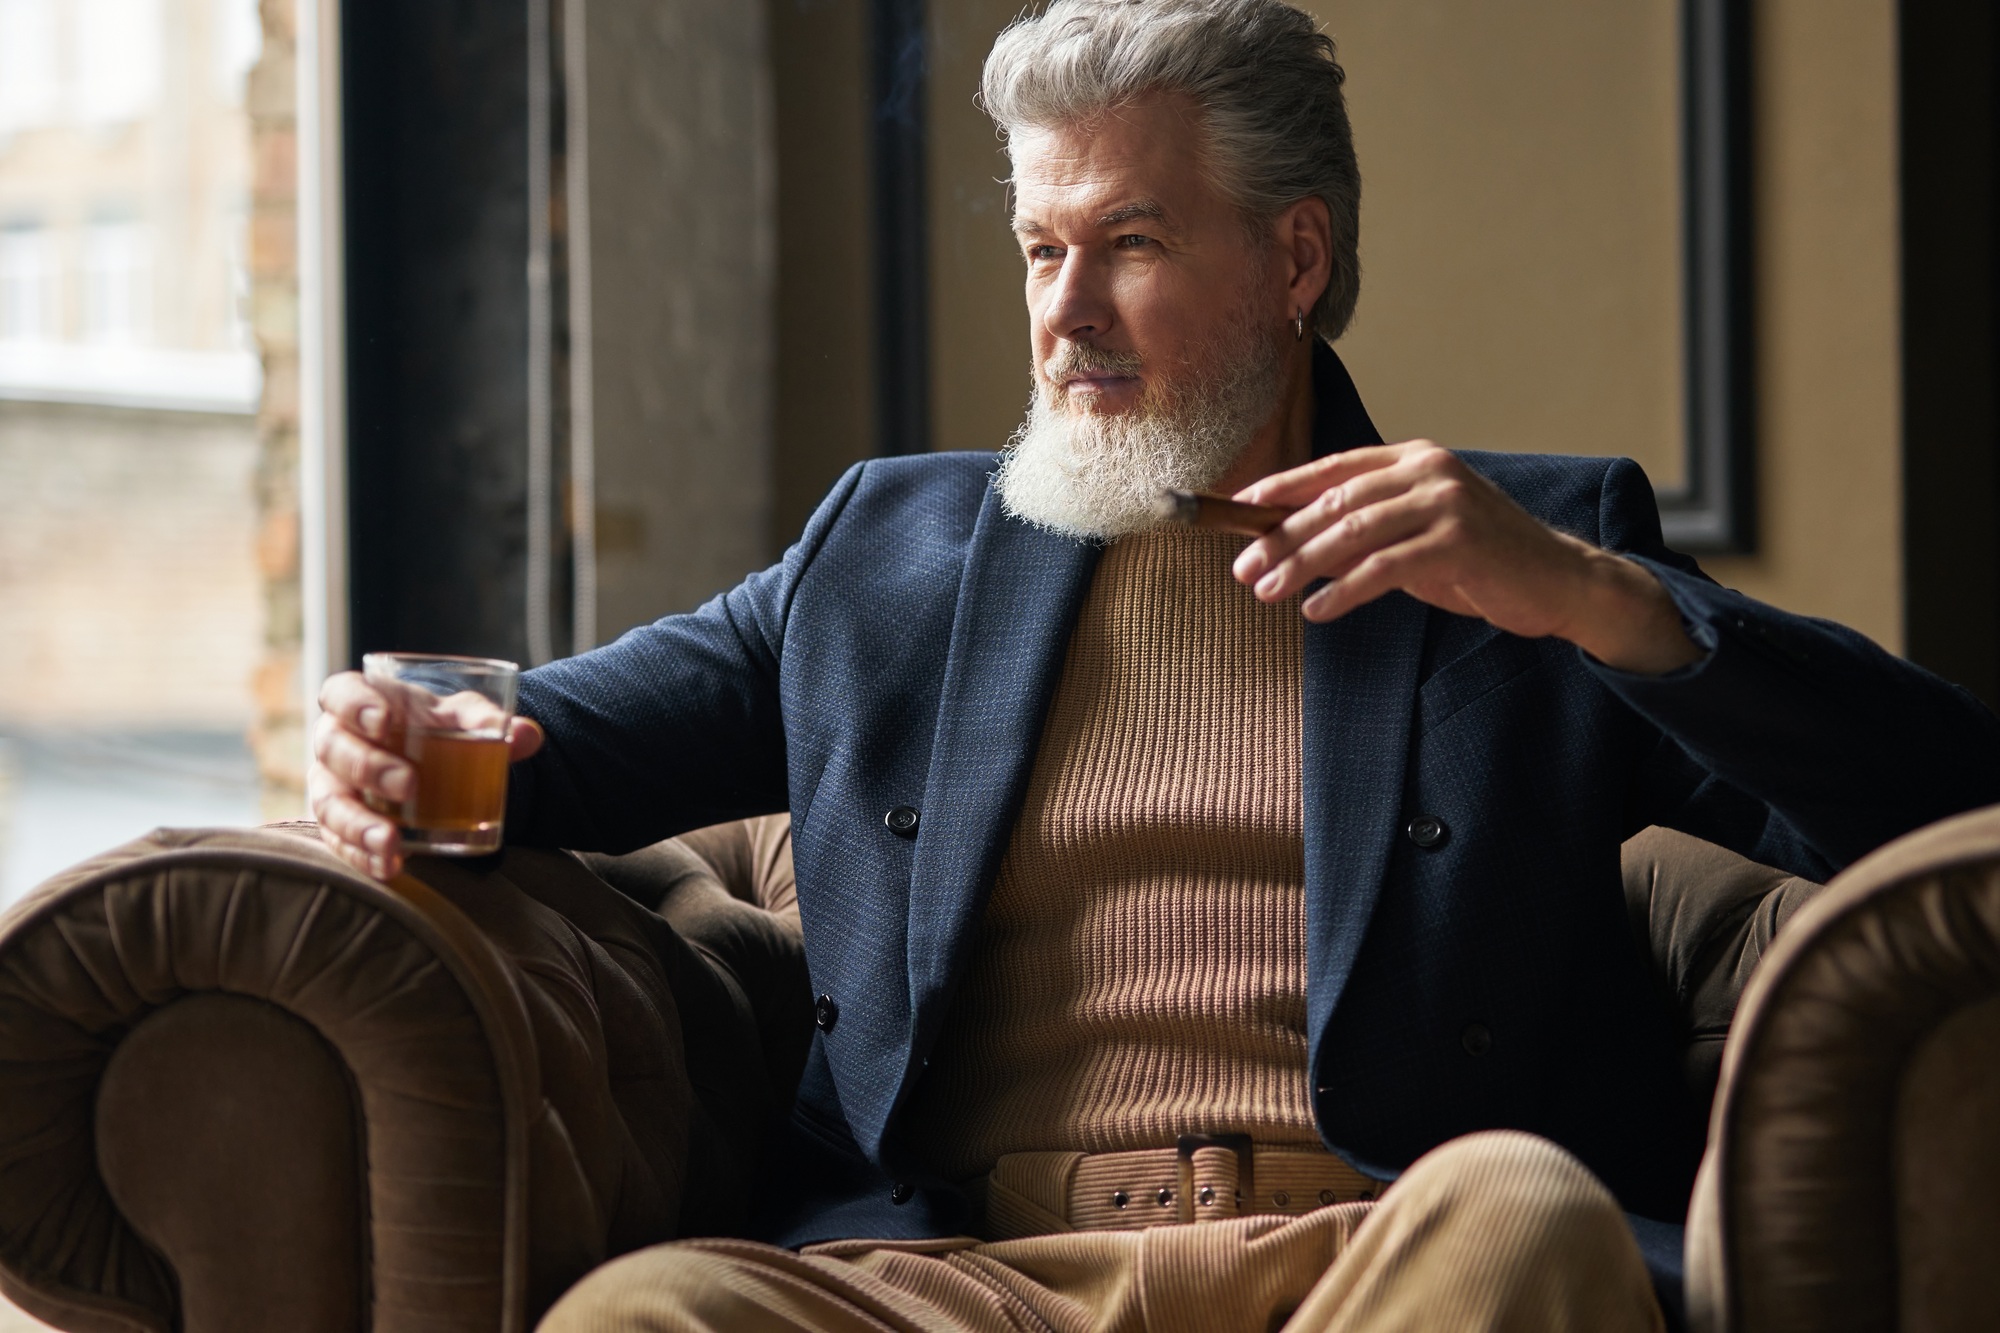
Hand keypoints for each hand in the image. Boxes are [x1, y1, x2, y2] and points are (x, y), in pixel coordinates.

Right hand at [308, 670, 544, 879]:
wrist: (429, 760)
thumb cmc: (435, 727)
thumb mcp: (459, 717)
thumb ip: (486, 720)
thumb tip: (526, 735)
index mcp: (359, 702)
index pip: (340, 693)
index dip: (354, 705)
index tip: (384, 720)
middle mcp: (336, 742)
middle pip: (334, 749)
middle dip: (368, 767)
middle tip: (408, 783)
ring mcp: (332, 785)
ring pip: (330, 803)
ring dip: (359, 824)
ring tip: (392, 841)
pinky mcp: (337, 824)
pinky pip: (340, 843)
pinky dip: (363, 856)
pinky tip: (390, 865)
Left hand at [1230, 441, 1702, 674]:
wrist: (1558, 581)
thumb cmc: (1480, 561)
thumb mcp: (1415, 538)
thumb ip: (1365, 533)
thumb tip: (1292, 544)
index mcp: (1414, 459)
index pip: (1334, 468)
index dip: (1282, 487)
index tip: (1239, 508)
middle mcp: (1428, 471)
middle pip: (1335, 501)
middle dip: (1281, 536)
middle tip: (1242, 568)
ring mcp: (1444, 503)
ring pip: (1351, 531)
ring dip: (1302, 565)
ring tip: (1267, 592)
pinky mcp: (1457, 542)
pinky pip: (1383, 567)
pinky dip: (1344, 591)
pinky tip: (1317, 612)